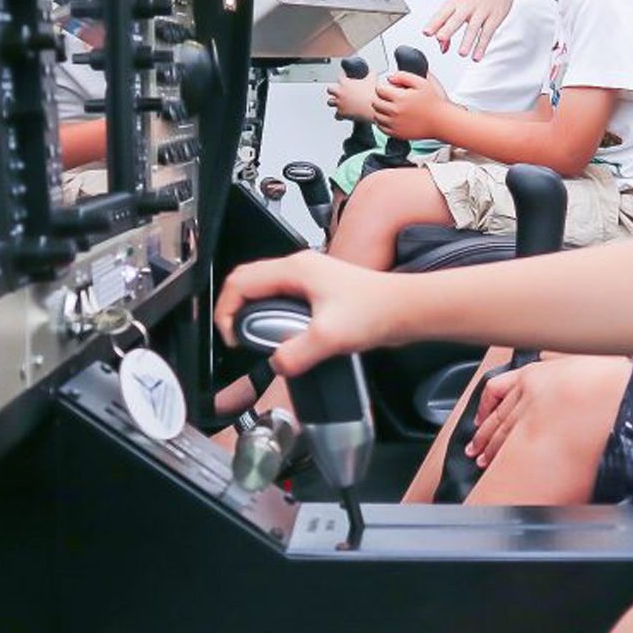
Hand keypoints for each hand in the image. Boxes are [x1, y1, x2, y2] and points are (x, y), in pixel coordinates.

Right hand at [214, 251, 399, 376]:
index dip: (226, 310)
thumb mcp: (329, 337)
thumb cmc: (377, 309)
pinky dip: (275, 317)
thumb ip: (295, 354)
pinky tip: (285, 336)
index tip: (230, 335)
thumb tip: (275, 364)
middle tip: (238, 337)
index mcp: (295, 270)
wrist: (406, 309)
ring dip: (256, 314)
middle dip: (235, 310)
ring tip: (257, 337)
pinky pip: (284, 300)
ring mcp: (310, 279)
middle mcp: (299, 269)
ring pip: (266, 290)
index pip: (240, 282)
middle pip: (248, 281)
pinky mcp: (319, 292)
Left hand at [326, 72, 377, 120]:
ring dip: (334, 102)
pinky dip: (339, 115)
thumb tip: (372, 72)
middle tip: (340, 92)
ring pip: (330, 102)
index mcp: (345, 83)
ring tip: (340, 103)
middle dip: (334, 90)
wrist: (374, 108)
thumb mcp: (373, 79)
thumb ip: (371, 73)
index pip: (339, 77)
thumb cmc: (373, 94)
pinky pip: (336, 116)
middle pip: (330, 89)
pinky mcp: (341, 113)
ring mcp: (339, 103)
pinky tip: (344, 115)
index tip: (347, 80)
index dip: (344, 78)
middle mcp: (340, 92)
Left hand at [371, 71, 446, 140]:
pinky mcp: (396, 133)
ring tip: (389, 107)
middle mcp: (395, 112)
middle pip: (375, 102)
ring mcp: (395, 124)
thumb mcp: (422, 82)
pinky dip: (382, 121)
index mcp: (400, 98)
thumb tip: (389, 77)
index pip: (379, 90)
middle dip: (380, 97)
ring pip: (377, 115)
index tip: (387, 88)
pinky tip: (390, 117)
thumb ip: (404, 76)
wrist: (441, 122)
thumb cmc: (434, 103)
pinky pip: (381, 127)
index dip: (382, 86)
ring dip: (380, 110)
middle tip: (387, 97)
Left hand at [423, 0, 515, 59]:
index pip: (442, 14)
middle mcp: (466, 6)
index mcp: (455, 2)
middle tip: (441, 38)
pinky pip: (487, 33)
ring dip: (467, 41)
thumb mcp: (458, 1)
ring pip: (473, 28)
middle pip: (456, 19)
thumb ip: (447, 21)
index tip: (426, 33)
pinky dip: (482, 46)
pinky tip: (476, 56)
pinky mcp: (495, 17)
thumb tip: (439, 43)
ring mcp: (481, 11)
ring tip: (462, 53)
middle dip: (448, 29)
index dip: (433, 23)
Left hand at [467, 355, 628, 467]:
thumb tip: (550, 361)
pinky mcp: (542, 430)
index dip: (485, 407)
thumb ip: (559, 363)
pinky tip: (498, 464)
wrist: (620, 383)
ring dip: (491, 448)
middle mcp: (528, 393)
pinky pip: (516, 446)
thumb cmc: (605, 371)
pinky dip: (504, 455)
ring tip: (483, 461)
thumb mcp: (577, 358)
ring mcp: (533, 412)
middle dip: (484, 434)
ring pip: (503, 433)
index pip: (496, 388)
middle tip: (475, 448)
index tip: (481, 417)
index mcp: (534, 373)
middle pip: (497, 416)